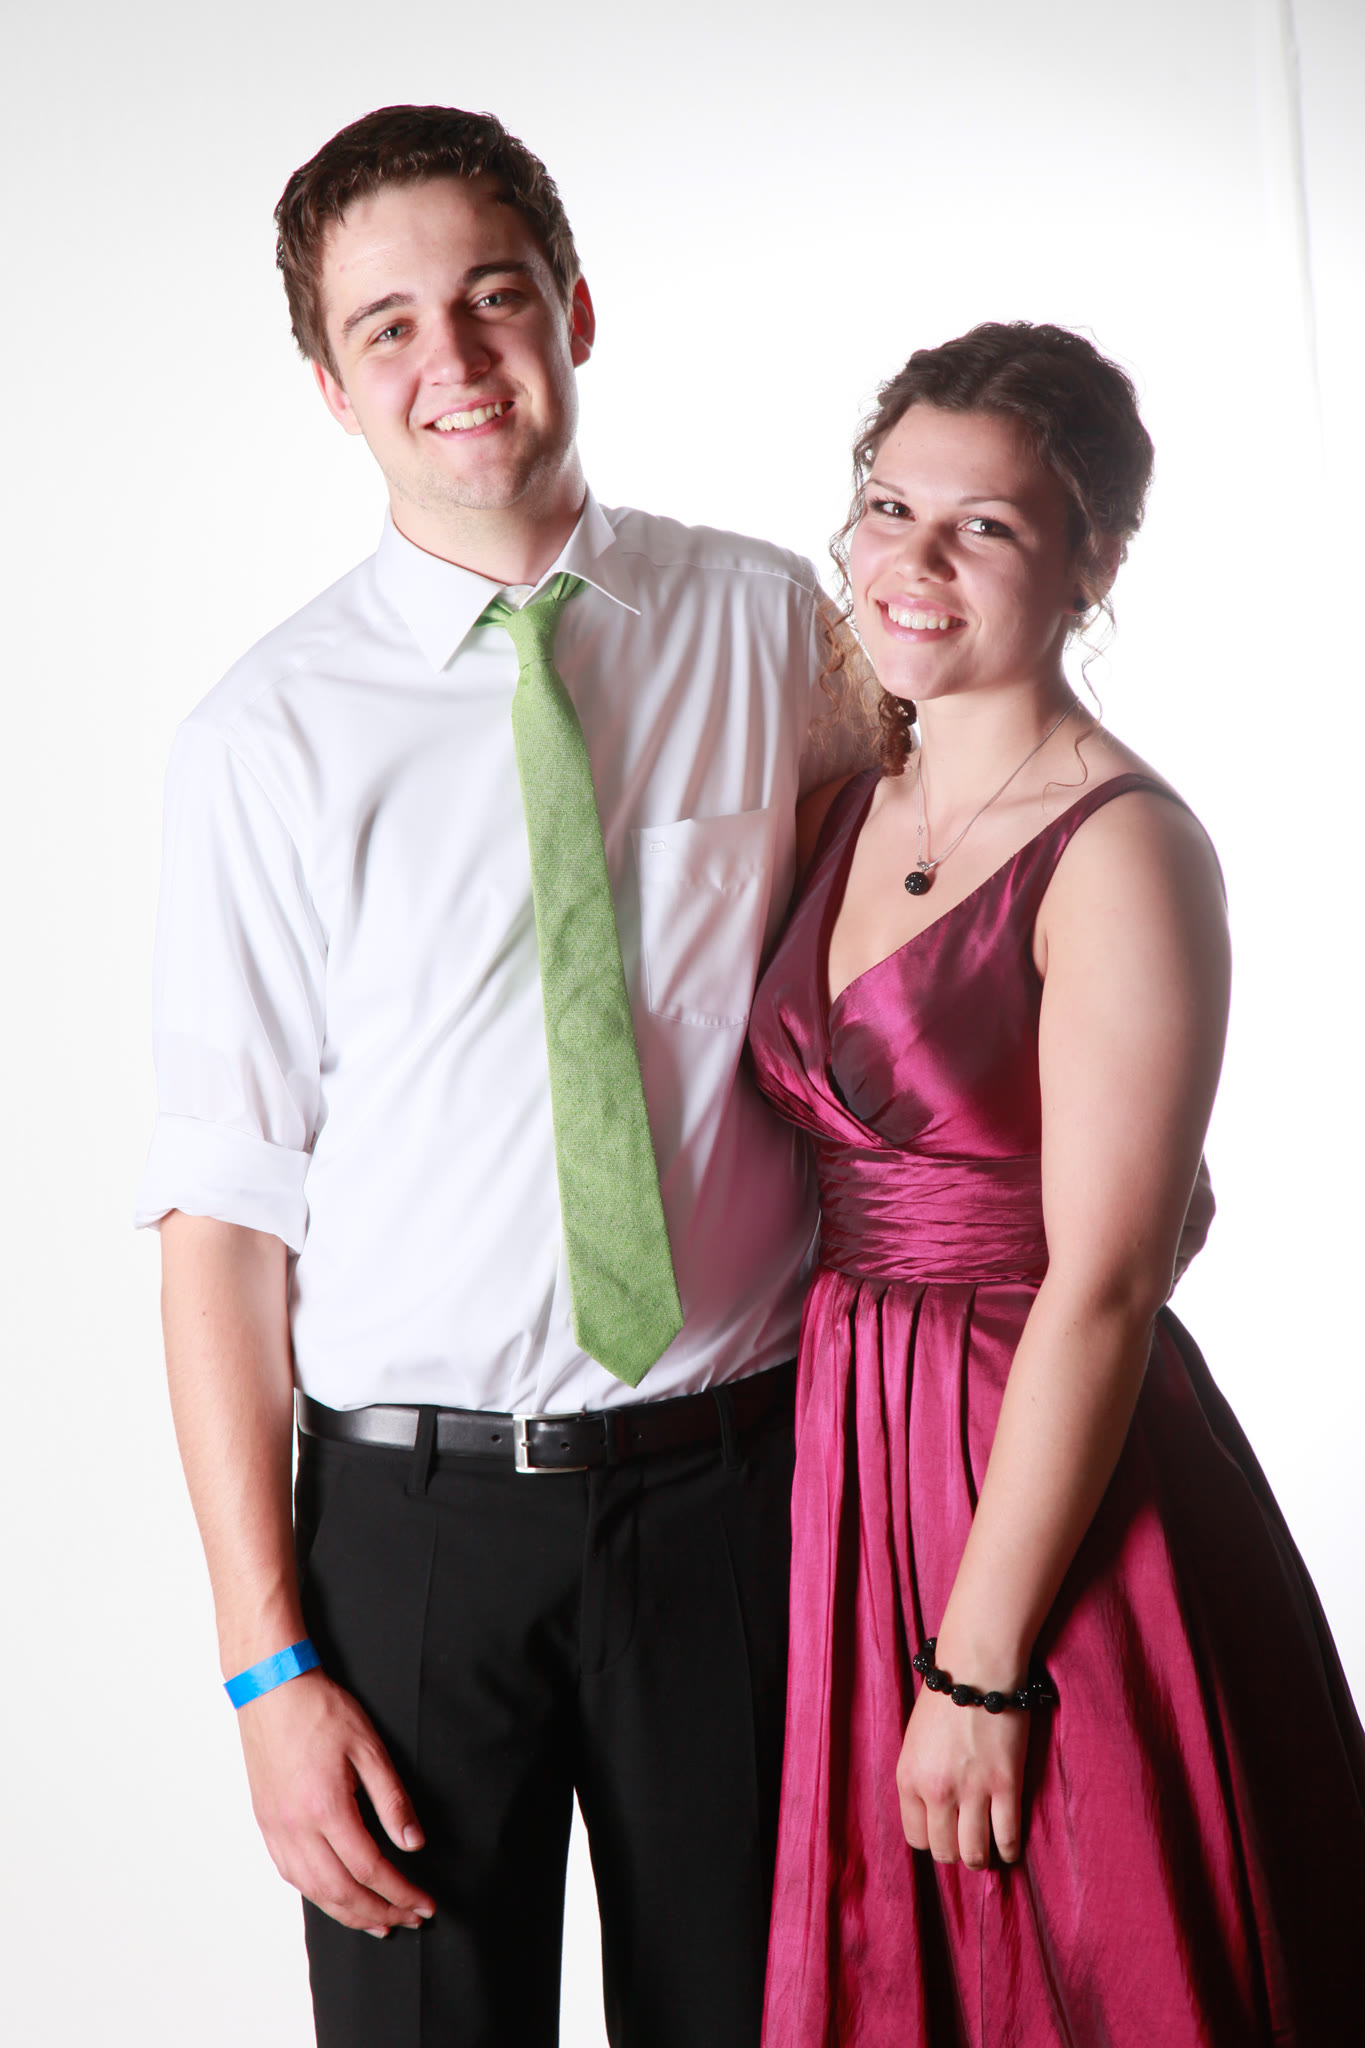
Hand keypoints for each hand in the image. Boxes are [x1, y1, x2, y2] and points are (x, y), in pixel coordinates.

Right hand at [238, 1669, 435, 1934]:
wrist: (270, 1688)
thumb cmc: (320, 1710)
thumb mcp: (368, 1747)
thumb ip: (392, 1800)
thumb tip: (413, 1844)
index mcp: (325, 1808)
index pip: (370, 1869)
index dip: (400, 1893)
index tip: (424, 1905)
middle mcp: (296, 1828)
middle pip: (340, 1892)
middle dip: (378, 1913)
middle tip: (407, 1921)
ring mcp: (276, 1829)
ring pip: (313, 1891)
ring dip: (347, 1914)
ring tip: (376, 1923)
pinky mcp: (266, 1823)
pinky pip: (291, 1874)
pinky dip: (317, 1895)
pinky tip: (334, 1897)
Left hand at [895, 1682, 1029, 1868]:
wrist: (976, 1668)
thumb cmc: (945, 1699)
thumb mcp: (915, 1742)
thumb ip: (920, 1779)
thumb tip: (934, 1815)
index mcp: (908, 1778)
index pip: (916, 1838)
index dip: (933, 1840)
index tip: (945, 1835)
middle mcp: (935, 1790)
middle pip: (944, 1851)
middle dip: (956, 1853)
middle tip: (968, 1845)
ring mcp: (971, 1789)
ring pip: (974, 1854)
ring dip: (982, 1858)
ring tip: (988, 1852)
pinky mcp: (1004, 1784)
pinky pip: (1006, 1836)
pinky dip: (1009, 1850)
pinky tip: (1009, 1848)